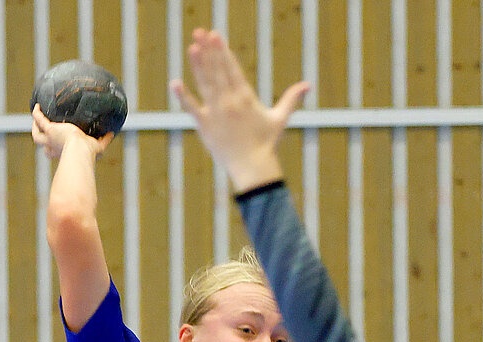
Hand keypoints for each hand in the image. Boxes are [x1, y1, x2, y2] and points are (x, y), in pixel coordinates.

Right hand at [31, 105, 113, 161]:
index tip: (57, 145)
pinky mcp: (49, 130)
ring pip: (36, 134)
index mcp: (63, 153)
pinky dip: (37, 113)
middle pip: (43, 145)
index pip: (54, 153)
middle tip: (42, 131)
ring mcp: (50, 139)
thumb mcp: (98, 146)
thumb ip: (104, 140)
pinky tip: (37, 106)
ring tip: (36, 118)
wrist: (80, 151)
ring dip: (35, 126)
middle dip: (41, 138)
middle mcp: (54, 148)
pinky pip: (39, 119)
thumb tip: (112, 134)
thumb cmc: (88, 153)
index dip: (53, 150)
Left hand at [170, 28, 309, 192]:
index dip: (223, 51)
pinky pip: (191, 108)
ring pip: (205, 84)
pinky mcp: (205, 125)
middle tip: (201, 31)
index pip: (232, 69)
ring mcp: (216, 113)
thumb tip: (308, 85)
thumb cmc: (267, 144)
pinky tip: (174, 82)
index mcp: (246, 98)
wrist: (253, 168)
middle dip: (210, 50)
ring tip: (192, 46)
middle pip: (218, 71)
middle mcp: (230, 102)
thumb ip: (291, 98)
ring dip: (197, 65)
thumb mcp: (280, 118)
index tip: (216, 35)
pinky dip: (183, 96)